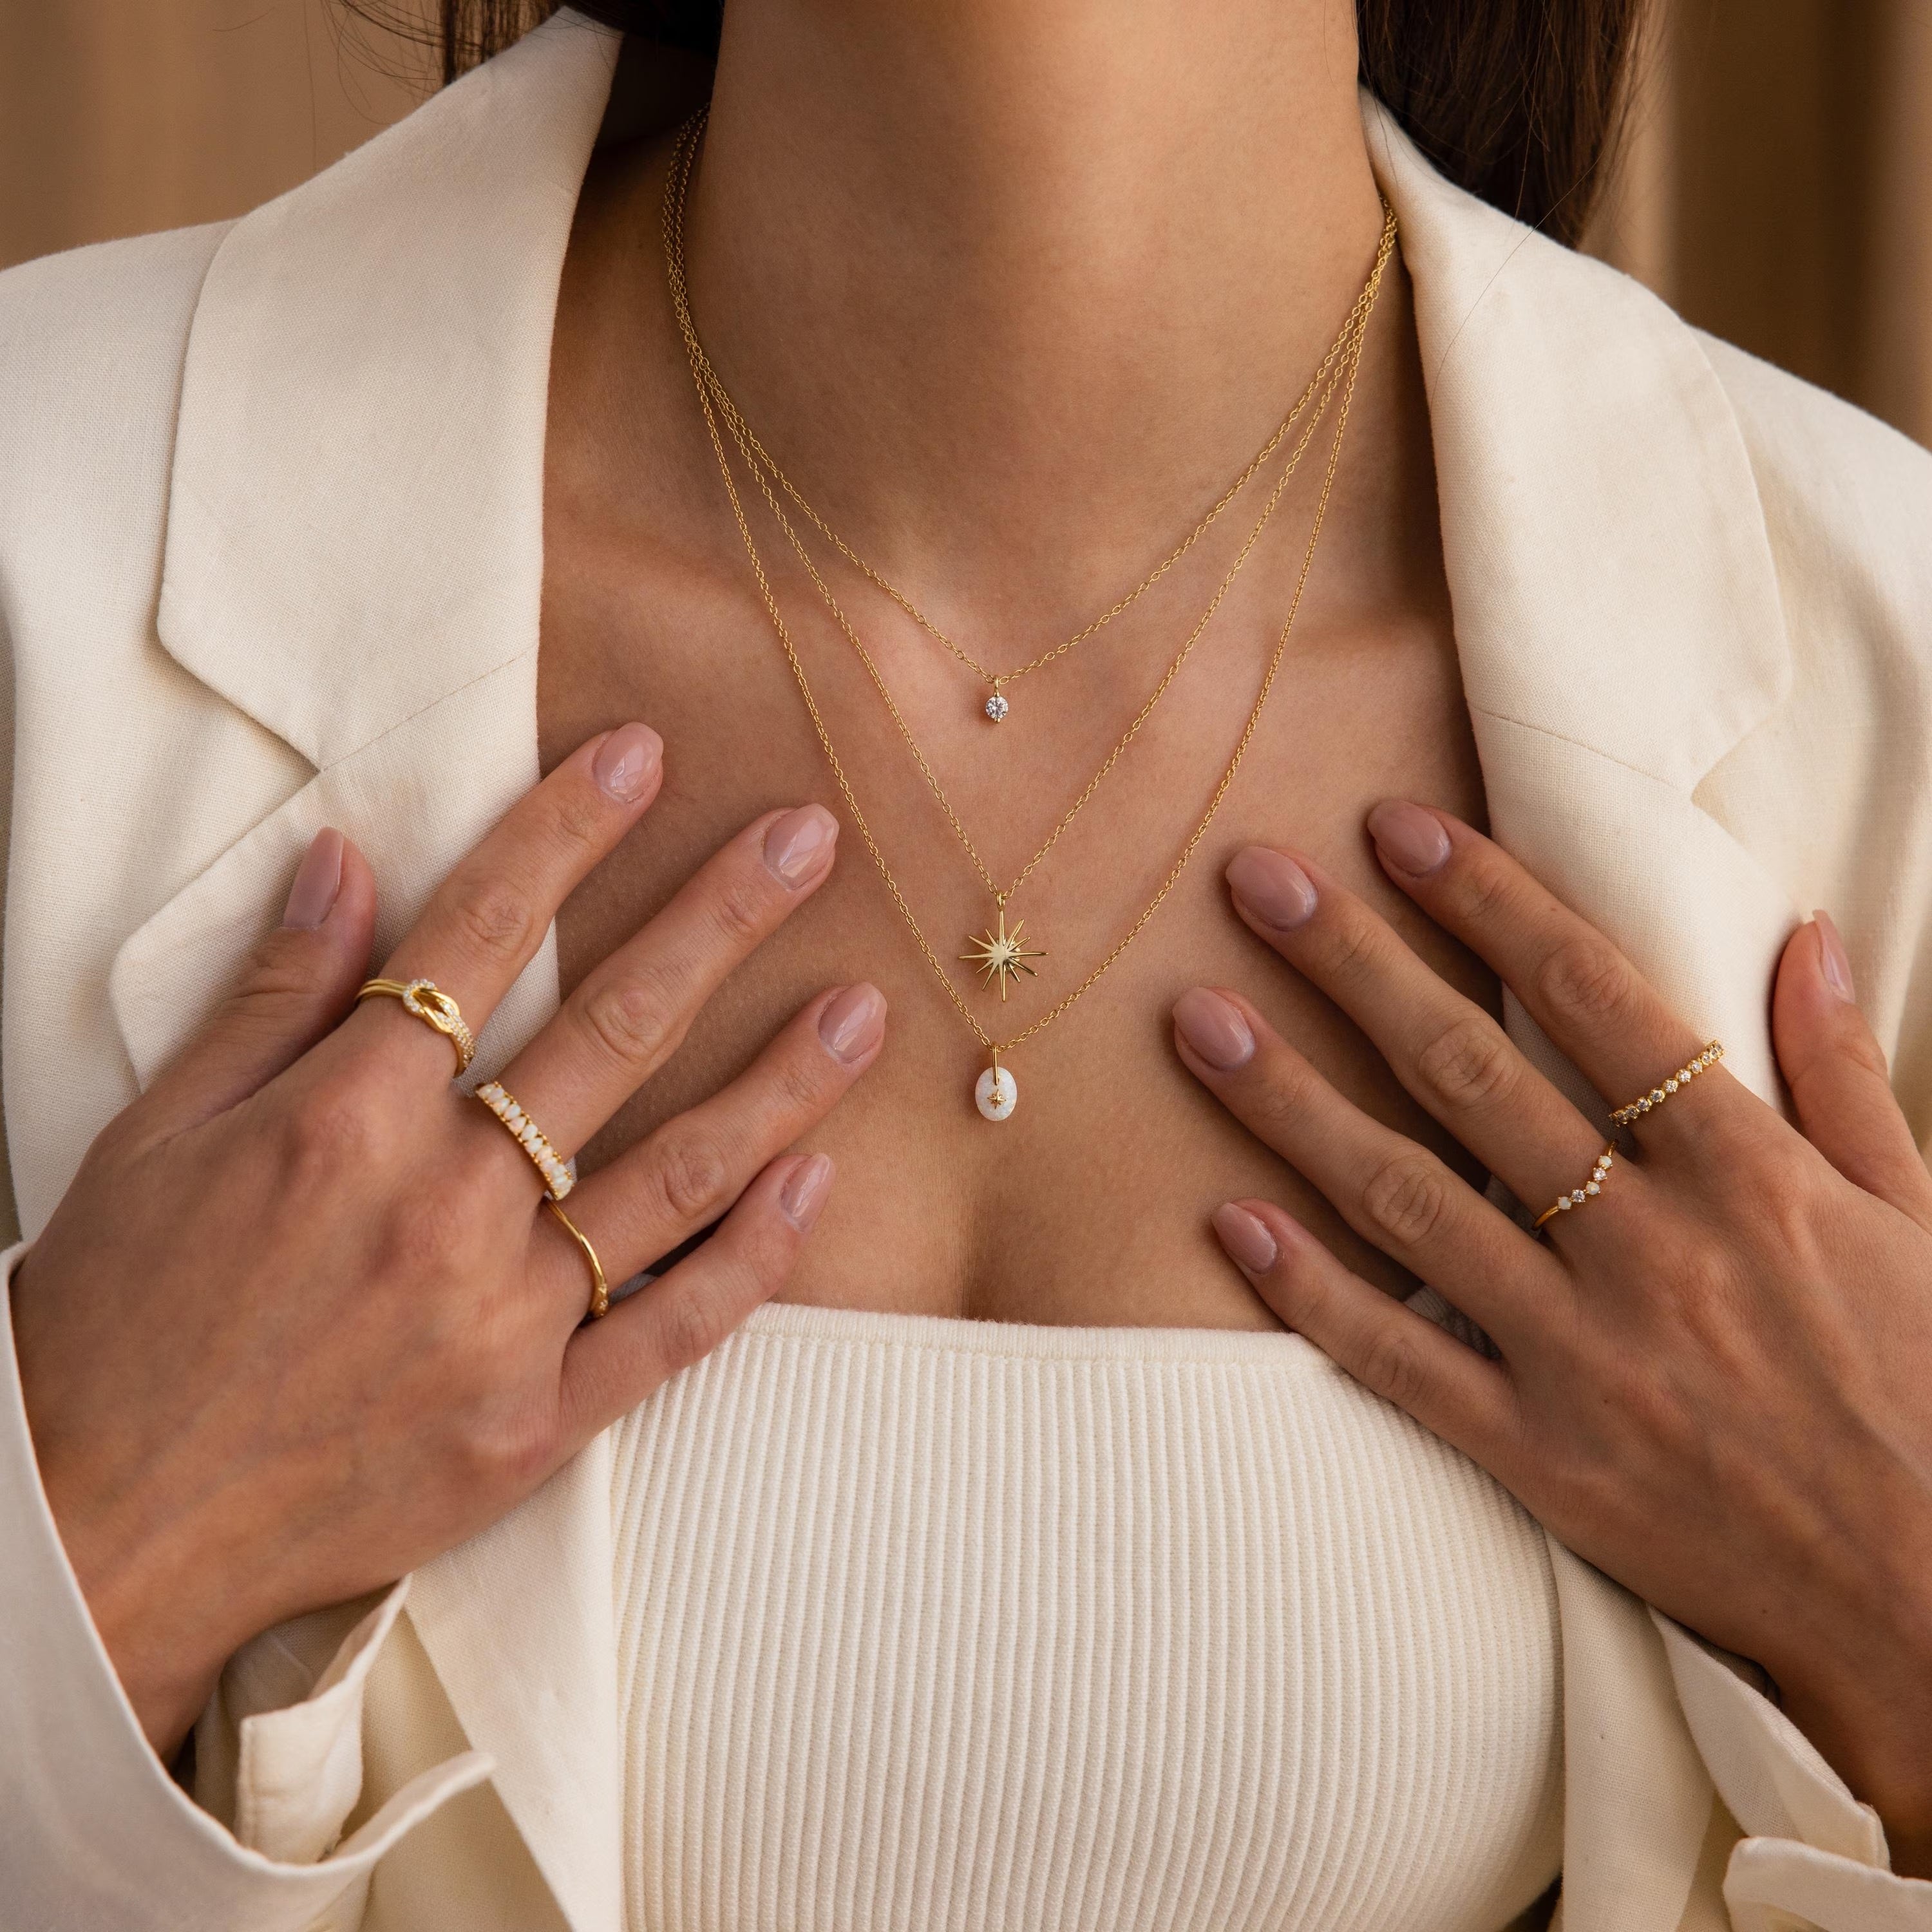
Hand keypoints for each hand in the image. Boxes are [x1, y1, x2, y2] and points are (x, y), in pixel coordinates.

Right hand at [11, 727, 883, 1757]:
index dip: (565, 831)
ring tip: (863, 1006)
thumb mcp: (157, 1134)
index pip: (480, 935)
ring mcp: (503, 1322)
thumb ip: (271, 996)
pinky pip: (673, 1332)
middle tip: (810, 840)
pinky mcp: (535, 1425)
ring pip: (676, 1172)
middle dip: (718, 919)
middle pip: (612, 1029)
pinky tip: (816, 1182)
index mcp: (345, 1121)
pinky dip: (752, 1258)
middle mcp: (442, 1207)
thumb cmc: (111, 1318)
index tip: (641, 754)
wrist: (95, 1532)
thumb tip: (347, 858)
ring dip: (781, 1081)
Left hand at [1175, 801, 1931, 1873]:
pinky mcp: (1542, 1457)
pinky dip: (1309, 1293)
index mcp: (1748, 1173)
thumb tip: (1803, 935)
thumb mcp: (1921, 1219)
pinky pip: (1401, 1362)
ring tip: (1197, 1021)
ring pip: (1408, 1202)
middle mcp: (1654, 1248)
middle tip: (1254, 879)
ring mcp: (1587, 1355)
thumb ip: (1843, 1078)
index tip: (1398, 827)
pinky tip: (1227, 1220)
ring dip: (1292, 1104)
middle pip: (1472, 1074)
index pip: (1595, 997)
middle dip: (1356, 965)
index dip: (1490, 901)